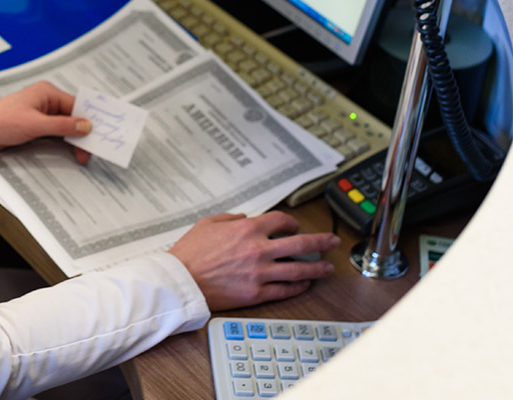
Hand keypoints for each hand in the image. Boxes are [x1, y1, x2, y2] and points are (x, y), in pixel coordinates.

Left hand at [0, 82, 91, 163]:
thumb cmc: (1, 121)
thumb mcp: (35, 125)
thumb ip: (62, 126)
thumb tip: (86, 125)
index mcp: (47, 93)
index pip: (76, 106)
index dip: (89, 120)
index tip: (101, 134)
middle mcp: (46, 101)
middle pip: (72, 117)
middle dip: (83, 132)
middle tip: (93, 150)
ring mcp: (40, 114)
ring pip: (65, 126)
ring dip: (73, 139)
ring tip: (84, 154)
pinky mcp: (34, 126)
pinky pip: (55, 133)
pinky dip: (63, 142)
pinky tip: (71, 151)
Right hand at [167, 211, 338, 309]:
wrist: (181, 280)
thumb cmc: (190, 253)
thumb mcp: (209, 223)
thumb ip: (232, 219)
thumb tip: (246, 220)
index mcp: (247, 230)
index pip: (282, 221)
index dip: (292, 223)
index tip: (294, 227)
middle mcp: (258, 250)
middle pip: (300, 244)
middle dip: (321, 241)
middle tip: (331, 241)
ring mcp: (260, 273)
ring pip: (298, 270)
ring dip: (317, 268)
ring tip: (328, 268)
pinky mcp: (256, 293)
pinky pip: (285, 290)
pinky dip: (298, 287)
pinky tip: (305, 284)